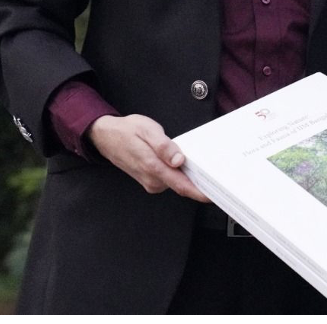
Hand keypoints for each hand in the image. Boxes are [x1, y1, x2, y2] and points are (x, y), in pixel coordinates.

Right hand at [87, 114, 208, 201]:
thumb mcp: (147, 130)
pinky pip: (170, 180)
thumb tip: (178, 160)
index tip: (216, 195)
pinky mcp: (150, 180)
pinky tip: (185, 165)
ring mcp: (150, 182)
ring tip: (205, 168)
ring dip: (190, 178)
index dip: (200, 192)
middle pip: (182, 186)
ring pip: (177, 183)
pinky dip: (180, 175)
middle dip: (200, 184)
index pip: (181, 185)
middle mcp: (152, 179)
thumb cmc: (126, 131)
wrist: (105, 136)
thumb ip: (164, 146)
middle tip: (220, 178)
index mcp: (153, 167)